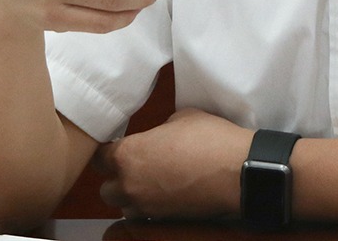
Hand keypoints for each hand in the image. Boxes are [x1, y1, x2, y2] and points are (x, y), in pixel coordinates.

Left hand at [94, 108, 252, 219]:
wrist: (238, 171)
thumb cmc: (210, 138)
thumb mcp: (181, 117)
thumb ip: (159, 129)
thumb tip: (158, 137)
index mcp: (128, 155)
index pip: (99, 157)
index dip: (109, 150)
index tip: (119, 146)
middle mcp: (130, 185)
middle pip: (106, 188)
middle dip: (118, 178)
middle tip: (137, 165)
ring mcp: (146, 206)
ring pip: (125, 206)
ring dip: (133, 195)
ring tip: (153, 181)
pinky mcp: (164, 219)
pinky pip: (146, 215)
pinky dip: (152, 206)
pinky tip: (168, 194)